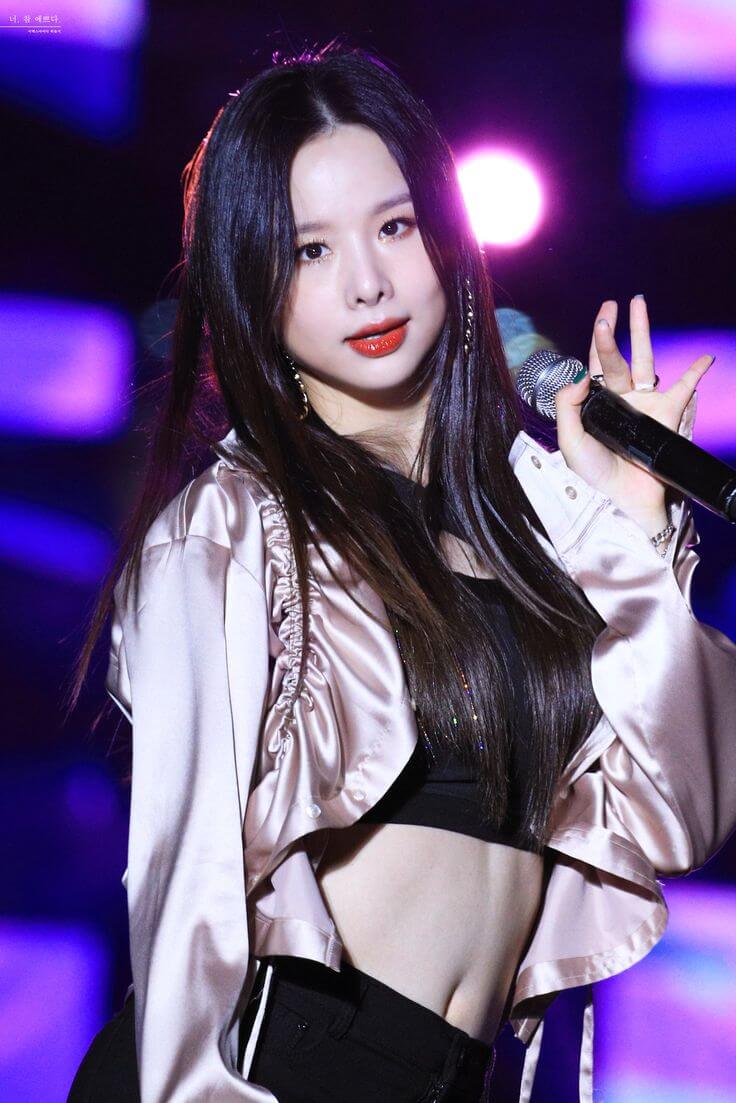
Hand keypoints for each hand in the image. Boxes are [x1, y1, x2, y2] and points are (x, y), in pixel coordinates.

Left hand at [554, 296, 713, 533]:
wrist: (624, 501)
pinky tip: (705, 357)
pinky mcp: (667, 416)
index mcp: (596, 404)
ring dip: (644, 333)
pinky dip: (696, 372)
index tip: (602, 315)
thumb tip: (579, 371)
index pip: (593, 365)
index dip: (596, 340)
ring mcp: (645, 405)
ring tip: (640, 304)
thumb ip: (568, 404)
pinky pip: (685, 388)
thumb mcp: (570, 440)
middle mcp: (620, 400)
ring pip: (646, 361)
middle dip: (617, 328)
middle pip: (618, 356)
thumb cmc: (595, 476)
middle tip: (616, 303)